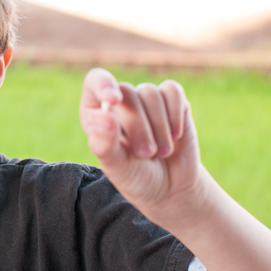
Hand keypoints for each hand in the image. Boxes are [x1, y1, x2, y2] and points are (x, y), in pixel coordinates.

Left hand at [79, 68, 203, 223]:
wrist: (170, 188)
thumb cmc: (135, 176)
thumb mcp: (116, 167)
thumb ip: (104, 143)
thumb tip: (103, 115)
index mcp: (97, 112)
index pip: (95, 81)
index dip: (103, 85)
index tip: (113, 100)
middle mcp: (120, 100)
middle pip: (127, 92)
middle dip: (138, 126)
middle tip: (145, 154)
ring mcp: (146, 99)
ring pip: (151, 93)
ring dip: (158, 127)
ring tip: (160, 152)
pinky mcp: (172, 100)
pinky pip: (173, 91)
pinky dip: (175, 114)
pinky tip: (175, 136)